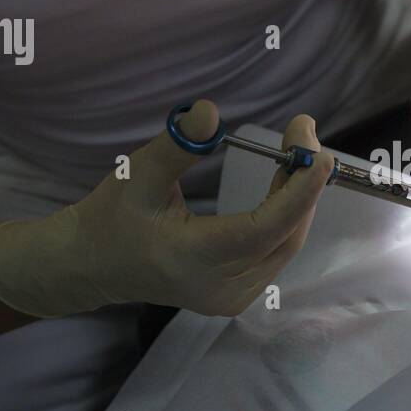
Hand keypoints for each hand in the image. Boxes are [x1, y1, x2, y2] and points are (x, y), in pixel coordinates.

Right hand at [0, 100, 334, 318]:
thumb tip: (209, 111)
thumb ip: (178, 145)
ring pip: (284, 245)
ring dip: (298, 200)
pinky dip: (285, 218)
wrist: (91, 265)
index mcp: (195, 259)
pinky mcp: (235, 297)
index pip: (265, 227)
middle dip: (304, 185)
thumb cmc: (111, 217)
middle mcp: (221, 288)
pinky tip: (284, 185)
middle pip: (285, 235)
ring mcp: (231, 299)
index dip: (300, 191)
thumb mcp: (137, 175)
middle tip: (304, 135)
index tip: (319, 153)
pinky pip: (274, 254)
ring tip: (296, 154)